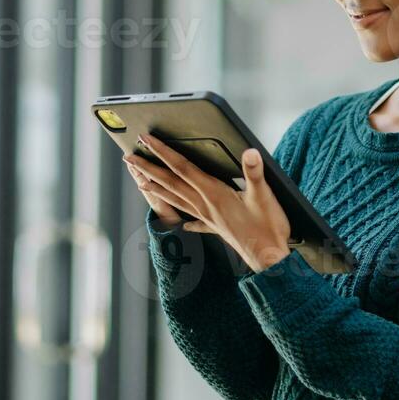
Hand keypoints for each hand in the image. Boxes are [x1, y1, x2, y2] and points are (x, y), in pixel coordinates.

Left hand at [124, 132, 292, 271]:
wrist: (270, 258)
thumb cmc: (267, 228)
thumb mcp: (264, 196)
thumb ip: (255, 172)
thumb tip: (250, 151)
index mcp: (213, 193)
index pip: (182, 168)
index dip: (163, 152)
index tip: (146, 141)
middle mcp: (205, 205)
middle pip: (170, 183)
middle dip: (149, 168)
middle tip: (129, 157)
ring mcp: (208, 218)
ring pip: (175, 200)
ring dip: (157, 189)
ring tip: (141, 182)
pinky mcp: (216, 228)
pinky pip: (193, 220)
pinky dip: (184, 219)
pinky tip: (182, 223)